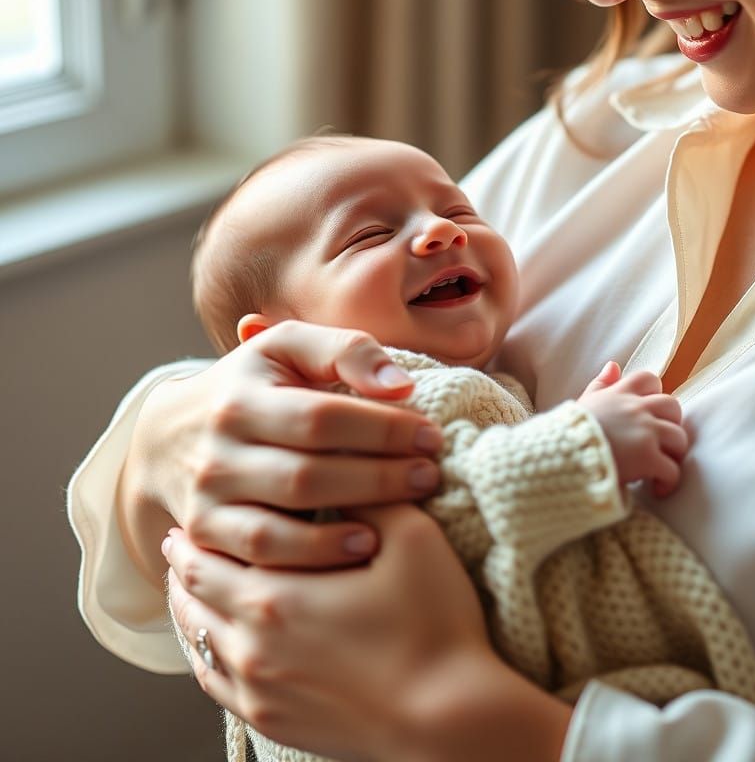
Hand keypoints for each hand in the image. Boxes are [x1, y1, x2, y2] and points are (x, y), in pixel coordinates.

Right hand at [119, 322, 444, 585]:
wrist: (169, 436)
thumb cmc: (253, 385)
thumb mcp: (289, 347)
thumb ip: (346, 350)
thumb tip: (400, 386)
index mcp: (242, 397)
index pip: (322, 417)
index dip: (383, 429)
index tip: (432, 435)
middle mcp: (217, 451)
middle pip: (305, 476)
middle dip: (378, 480)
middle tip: (430, 477)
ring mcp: (207, 500)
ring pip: (278, 528)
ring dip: (343, 532)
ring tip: (400, 523)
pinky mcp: (204, 537)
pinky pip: (260, 558)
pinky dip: (311, 559)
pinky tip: (358, 549)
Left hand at [163, 508, 570, 761]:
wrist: (449, 720)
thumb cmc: (434, 625)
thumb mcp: (413, 539)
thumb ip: (373, 494)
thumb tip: (353, 463)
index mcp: (275, 597)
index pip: (212, 555)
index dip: (199, 531)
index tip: (193, 513)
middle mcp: (251, 647)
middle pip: (193, 598)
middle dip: (184, 564)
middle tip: (177, 541)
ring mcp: (259, 691)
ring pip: (199, 642)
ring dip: (187, 608)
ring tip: (185, 587)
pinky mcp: (275, 721)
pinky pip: (217, 686)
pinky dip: (204, 655)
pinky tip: (211, 644)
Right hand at [579, 362, 690, 495]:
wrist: (559, 458)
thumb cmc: (567, 435)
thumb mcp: (583, 403)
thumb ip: (600, 385)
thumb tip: (613, 365)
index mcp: (619, 394)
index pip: (648, 379)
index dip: (655, 394)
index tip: (649, 413)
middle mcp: (636, 409)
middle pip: (672, 406)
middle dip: (671, 423)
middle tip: (660, 443)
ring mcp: (645, 432)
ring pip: (679, 438)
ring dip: (674, 454)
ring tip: (661, 468)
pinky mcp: (648, 458)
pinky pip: (673, 469)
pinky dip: (669, 481)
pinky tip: (657, 489)